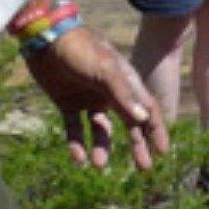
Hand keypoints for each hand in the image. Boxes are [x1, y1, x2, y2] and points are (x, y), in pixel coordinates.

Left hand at [26, 24, 167, 169]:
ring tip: (98, 165)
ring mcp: (88, 99)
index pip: (146, 110)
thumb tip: (143, 119)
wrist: (46, 39)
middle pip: (128, 124)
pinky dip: (77, 144)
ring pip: (101, 130)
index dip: (155, 130)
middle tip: (143, 168)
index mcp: (125, 83)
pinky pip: (75, 129)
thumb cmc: (81, 50)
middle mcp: (109, 93)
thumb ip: (123, 95)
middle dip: (137, 145)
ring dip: (102, 148)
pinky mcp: (68, 104)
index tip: (162, 152)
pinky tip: (78, 158)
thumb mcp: (105, 70)